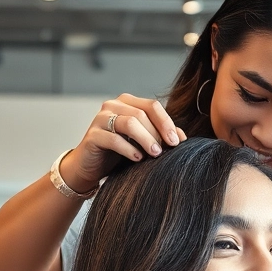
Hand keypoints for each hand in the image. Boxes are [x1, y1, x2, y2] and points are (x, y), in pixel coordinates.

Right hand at [60, 94, 186, 192]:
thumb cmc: (118, 153)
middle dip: (157, 133)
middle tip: (166, 151)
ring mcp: (100, 119)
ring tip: (155, 154)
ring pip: (129, 123)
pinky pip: (114, 139)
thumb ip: (159, 136)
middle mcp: (112, 106)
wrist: (89, 167)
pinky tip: (137, 159)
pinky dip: (128, 149)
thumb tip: (182, 137)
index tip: (176, 142)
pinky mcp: (92, 135)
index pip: (152, 106)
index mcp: (126, 103)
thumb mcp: (142, 143)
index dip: (166, 123)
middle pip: (142, 114)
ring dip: (146, 139)